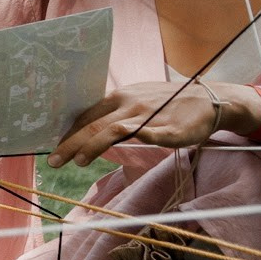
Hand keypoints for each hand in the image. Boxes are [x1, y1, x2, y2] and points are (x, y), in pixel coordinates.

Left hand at [49, 80, 227, 168]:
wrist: (207, 99)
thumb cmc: (167, 102)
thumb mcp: (136, 99)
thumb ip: (114, 111)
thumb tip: (87, 125)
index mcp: (120, 97)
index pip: (87, 116)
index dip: (69, 133)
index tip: (53, 148)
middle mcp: (130, 104)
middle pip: (94, 124)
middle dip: (70, 143)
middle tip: (53, 161)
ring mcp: (149, 116)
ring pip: (114, 130)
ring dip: (92, 146)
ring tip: (78, 162)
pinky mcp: (170, 128)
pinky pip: (151, 134)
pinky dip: (136, 140)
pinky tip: (118, 153)